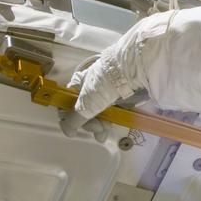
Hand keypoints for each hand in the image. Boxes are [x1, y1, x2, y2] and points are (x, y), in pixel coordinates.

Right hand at [61, 12, 173, 138]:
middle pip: (85, 111)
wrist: (133, 69)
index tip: (76, 127)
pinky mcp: (120, 96)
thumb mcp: (86, 102)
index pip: (68, 102)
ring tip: (106, 131)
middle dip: (90, 124)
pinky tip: (113, 126)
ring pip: (99, 113)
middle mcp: (91, 87)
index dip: (70, 117)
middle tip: (98, 129)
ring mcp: (106, 92)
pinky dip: (111, 120)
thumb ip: (74, 118)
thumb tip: (67, 131)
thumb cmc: (104, 84)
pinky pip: (112, 111)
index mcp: (78, 84)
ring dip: (100, 125)